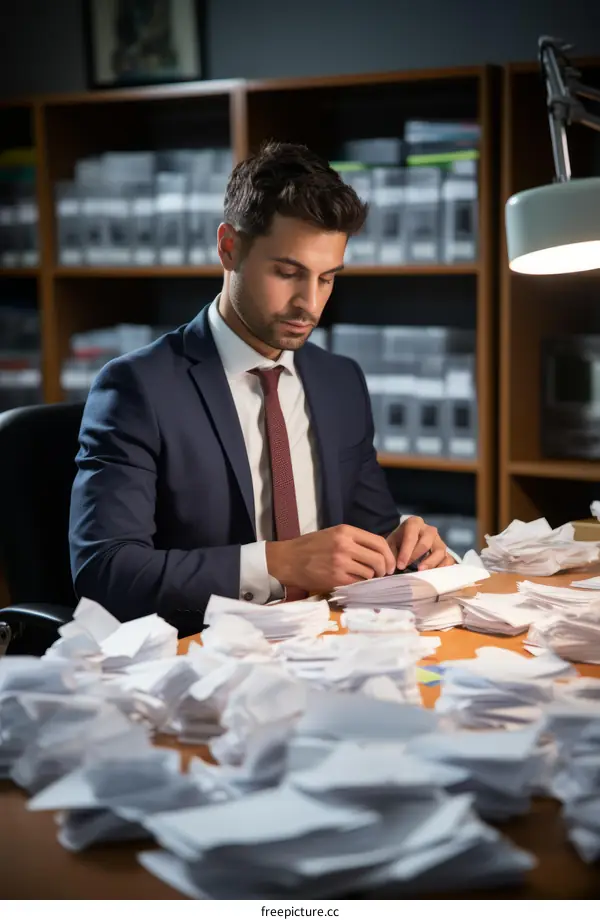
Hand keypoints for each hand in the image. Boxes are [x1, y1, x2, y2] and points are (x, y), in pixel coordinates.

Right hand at [266, 524, 396, 593]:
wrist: (288, 560)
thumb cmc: (310, 546)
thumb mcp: (333, 534)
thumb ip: (354, 540)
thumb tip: (377, 551)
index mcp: (346, 531)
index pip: (379, 542)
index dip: (389, 554)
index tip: (389, 563)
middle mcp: (345, 545)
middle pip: (378, 559)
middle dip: (384, 569)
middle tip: (383, 574)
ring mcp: (341, 562)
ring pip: (370, 573)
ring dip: (371, 577)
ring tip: (365, 578)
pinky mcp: (336, 578)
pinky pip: (358, 583)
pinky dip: (360, 584)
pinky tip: (355, 582)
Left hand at [387, 516, 454, 570]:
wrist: (404, 547)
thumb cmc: (397, 545)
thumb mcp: (390, 545)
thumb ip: (390, 554)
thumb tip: (391, 568)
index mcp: (414, 523)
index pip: (412, 535)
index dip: (406, 551)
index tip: (400, 565)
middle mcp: (429, 530)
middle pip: (426, 543)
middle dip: (416, 557)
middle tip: (407, 568)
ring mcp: (439, 541)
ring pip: (440, 551)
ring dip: (430, 563)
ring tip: (421, 572)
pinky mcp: (445, 552)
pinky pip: (449, 559)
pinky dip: (443, 568)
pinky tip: (433, 576)